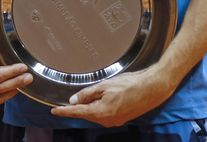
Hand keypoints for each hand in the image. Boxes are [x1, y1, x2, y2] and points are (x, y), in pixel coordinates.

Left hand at [50, 66, 174, 126]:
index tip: (54, 111)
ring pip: (95, 114)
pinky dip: (98, 107)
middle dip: (77, 107)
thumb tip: (74, 100)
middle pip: (86, 114)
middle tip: (67, 101)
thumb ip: (87, 94)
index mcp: (101, 112)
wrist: (151, 89)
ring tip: (86, 96)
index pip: (77, 112)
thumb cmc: (129, 84)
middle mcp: (107, 120)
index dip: (64, 111)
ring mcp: (115, 121)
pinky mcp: (121, 118)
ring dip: (89, 106)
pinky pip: (104, 114)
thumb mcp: (104, 86)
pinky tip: (99, 99)